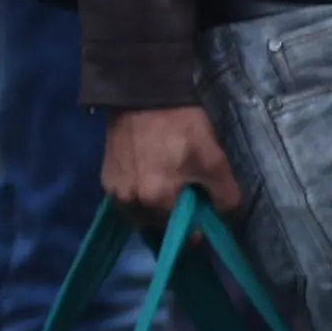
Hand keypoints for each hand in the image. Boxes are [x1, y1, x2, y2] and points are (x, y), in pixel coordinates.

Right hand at [100, 104, 239, 222]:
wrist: (145, 95)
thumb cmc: (183, 128)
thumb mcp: (214, 161)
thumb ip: (224, 196)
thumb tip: (225, 216)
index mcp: (156, 201)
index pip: (181, 235)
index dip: (197, 226)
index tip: (204, 212)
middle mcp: (129, 203)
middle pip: (159, 226)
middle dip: (175, 217)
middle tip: (188, 194)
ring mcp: (114, 191)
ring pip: (141, 215)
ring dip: (156, 208)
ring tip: (169, 186)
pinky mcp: (106, 178)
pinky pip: (127, 200)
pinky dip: (141, 196)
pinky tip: (152, 179)